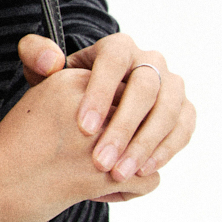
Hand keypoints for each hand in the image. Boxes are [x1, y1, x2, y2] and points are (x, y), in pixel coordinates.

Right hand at [0, 53, 159, 221]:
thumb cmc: (15, 147)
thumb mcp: (42, 99)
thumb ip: (84, 93)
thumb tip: (127, 99)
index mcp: (73, 79)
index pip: (126, 87)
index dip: (122, 112)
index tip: (102, 131)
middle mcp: (89, 103)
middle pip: (142, 115)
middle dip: (133, 137)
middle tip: (110, 154)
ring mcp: (99, 140)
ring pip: (150, 146)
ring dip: (135, 161)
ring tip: (109, 171)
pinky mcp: (104, 174)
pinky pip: (149, 179)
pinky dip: (133, 189)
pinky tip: (106, 189)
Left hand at [39, 31, 195, 188]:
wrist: (96, 112)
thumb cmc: (68, 94)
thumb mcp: (47, 76)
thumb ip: (37, 58)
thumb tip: (51, 61)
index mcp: (118, 48)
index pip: (113, 62)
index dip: (101, 94)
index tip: (83, 128)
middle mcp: (150, 61)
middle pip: (145, 88)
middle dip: (123, 127)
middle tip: (100, 161)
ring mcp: (171, 84)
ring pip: (168, 109)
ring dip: (145, 144)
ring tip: (119, 173)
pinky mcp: (184, 109)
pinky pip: (183, 127)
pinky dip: (166, 149)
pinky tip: (142, 171)